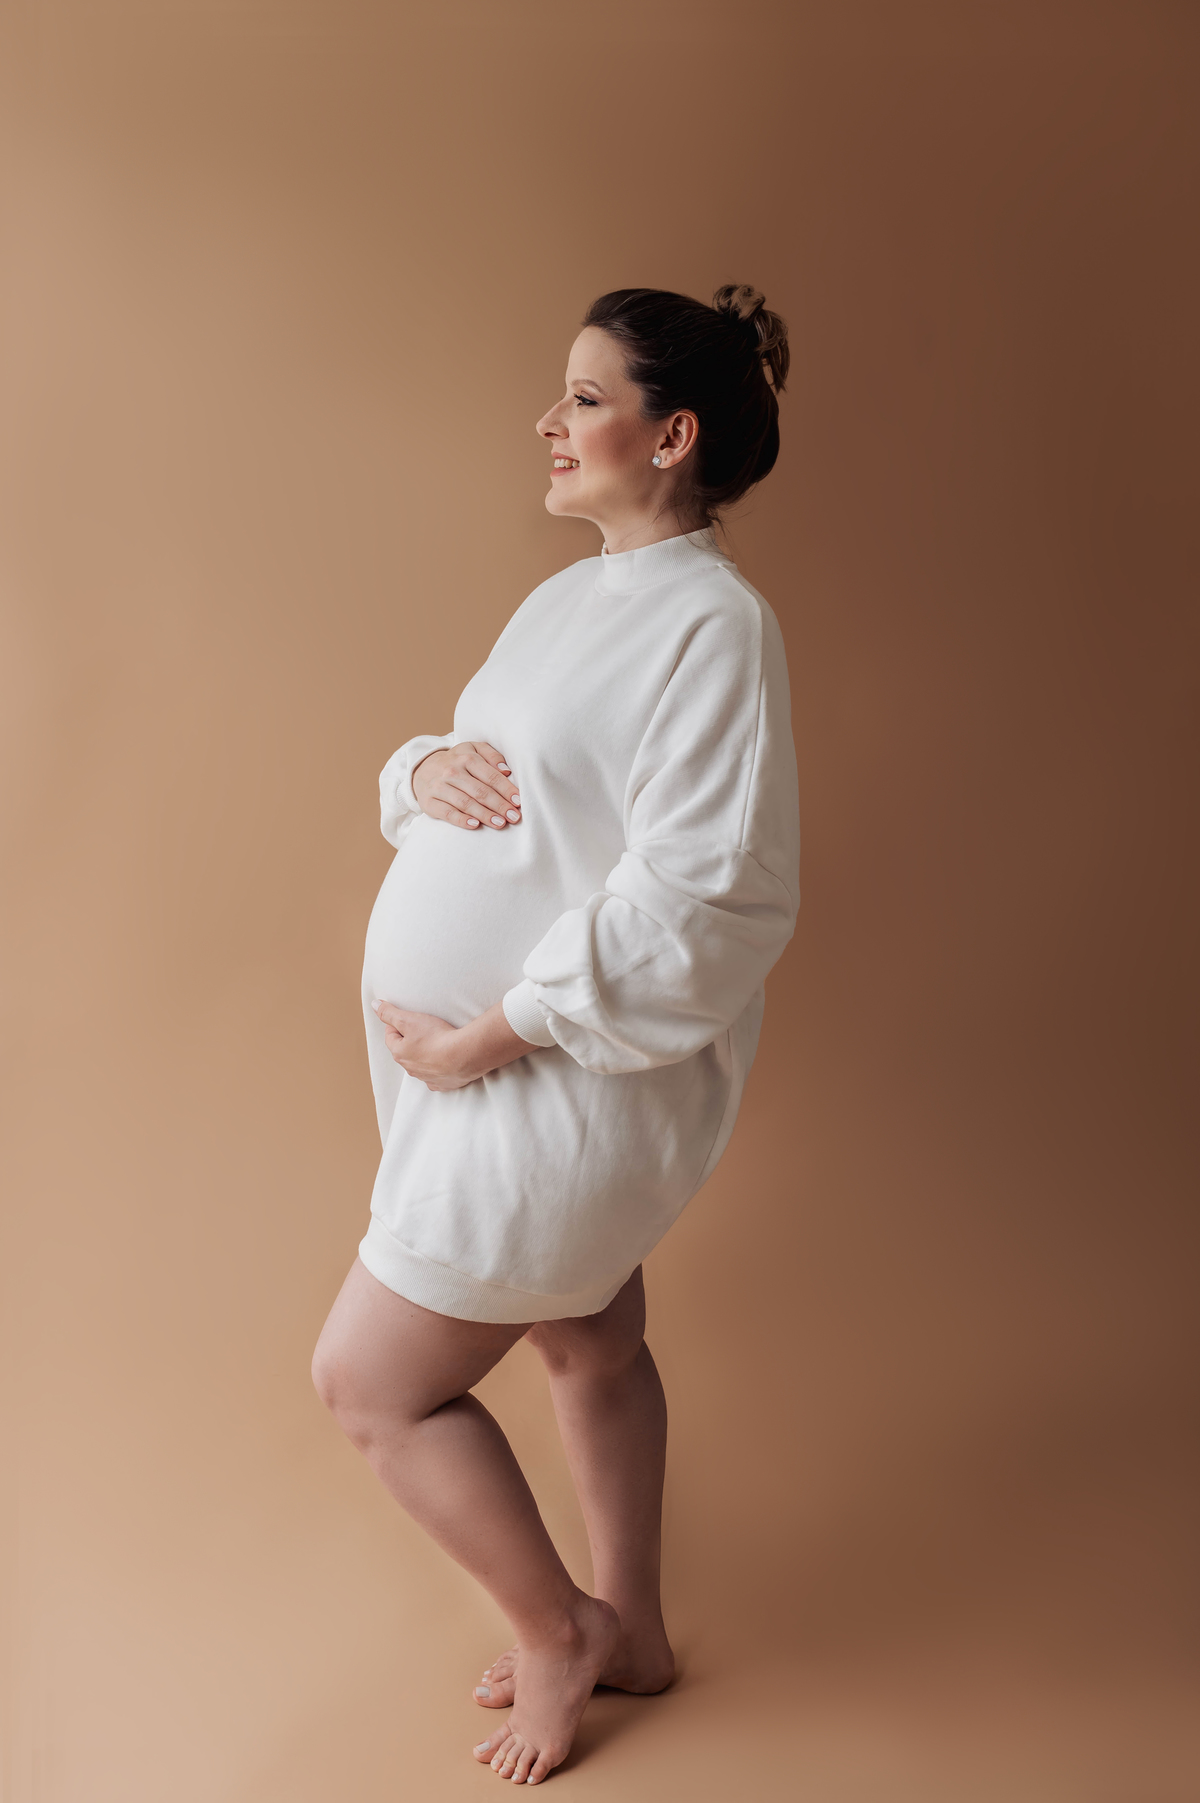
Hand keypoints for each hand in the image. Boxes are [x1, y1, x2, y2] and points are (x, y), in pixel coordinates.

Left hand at [373, 998, 544, 1089]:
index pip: (390, 1036)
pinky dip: (438, 1069)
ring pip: (420, 1064)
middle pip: (405, 1051)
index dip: (397, 1024)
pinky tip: (445, 1061)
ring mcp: (427, 1078)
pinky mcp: (443, 1083)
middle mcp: (410, 1069)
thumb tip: (374, 1005)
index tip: (407, 1017)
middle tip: (423, 1028)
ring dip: (424, 1054)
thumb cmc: (436, 1036)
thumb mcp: (408, 1019)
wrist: (464, 1055)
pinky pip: (436, 1076)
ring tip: (437, 1041)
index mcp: (399, 1054)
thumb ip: (389, 1012)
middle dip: (410, 1040)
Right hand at [412, 741, 521, 831]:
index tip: (518, 801)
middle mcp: (452, 771)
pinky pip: (447, 812)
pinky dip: (461, 819)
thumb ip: (492, 755)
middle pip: (480, 791)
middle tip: (514, 817)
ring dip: (484, 814)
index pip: (490, 775)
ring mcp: (439, 787)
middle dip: (499, 805)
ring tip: (500, 823)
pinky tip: (475, 825)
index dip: (506, 789)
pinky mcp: (429, 802)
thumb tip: (506, 770)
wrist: (423, 769)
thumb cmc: (457, 762)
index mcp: (466, 757)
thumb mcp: (473, 750)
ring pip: (465, 802)